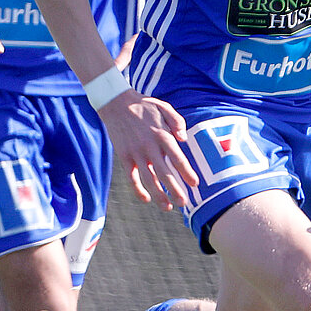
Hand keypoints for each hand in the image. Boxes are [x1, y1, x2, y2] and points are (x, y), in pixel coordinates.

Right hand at [100, 91, 199, 210]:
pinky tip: (146, 199)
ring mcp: (135, 152)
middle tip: (184, 203)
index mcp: (162, 134)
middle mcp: (149, 146)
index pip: (177, 157)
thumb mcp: (164, 107)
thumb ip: (177, 121)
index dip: (186, 172)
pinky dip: (137, 189)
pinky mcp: (123, 156)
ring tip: (168, 207)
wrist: (115, 103)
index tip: (195, 184)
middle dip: (174, 189)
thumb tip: (183, 139)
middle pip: (164, 172)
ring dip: (158, 194)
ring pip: (147, 178)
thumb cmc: (144, 106)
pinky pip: (130, 177)